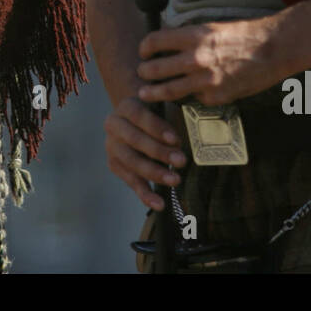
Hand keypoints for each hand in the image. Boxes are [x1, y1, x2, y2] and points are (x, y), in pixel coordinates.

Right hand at [104, 96, 187, 211]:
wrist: (136, 120)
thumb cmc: (158, 112)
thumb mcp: (163, 106)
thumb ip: (174, 114)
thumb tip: (198, 129)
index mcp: (126, 107)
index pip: (140, 116)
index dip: (157, 128)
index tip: (176, 139)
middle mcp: (113, 125)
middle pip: (135, 140)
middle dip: (159, 152)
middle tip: (181, 161)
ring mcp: (112, 147)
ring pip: (132, 162)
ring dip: (154, 173)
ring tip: (175, 181)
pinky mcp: (115, 165)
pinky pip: (131, 181)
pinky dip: (145, 194)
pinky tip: (159, 204)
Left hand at [137, 15, 287, 105]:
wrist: (274, 49)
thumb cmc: (244, 35)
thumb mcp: (211, 28)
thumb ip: (189, 39)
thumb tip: (168, 46)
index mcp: (194, 36)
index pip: (155, 42)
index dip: (145, 48)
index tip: (143, 52)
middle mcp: (196, 58)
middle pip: (156, 69)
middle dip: (145, 72)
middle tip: (141, 74)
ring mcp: (206, 81)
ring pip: (169, 91)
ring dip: (154, 92)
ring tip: (146, 94)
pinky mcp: (217, 97)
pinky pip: (196, 98)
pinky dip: (192, 96)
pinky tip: (191, 93)